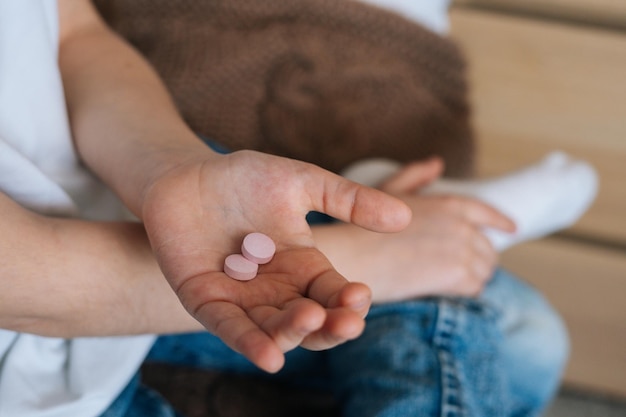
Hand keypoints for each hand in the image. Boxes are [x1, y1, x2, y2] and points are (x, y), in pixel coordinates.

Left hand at [140, 149, 410, 371]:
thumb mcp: (303, 182)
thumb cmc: (246, 177)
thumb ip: (348, 199)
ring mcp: (241, 298)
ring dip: (293, 332)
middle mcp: (276, 289)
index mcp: (303, 265)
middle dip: (329, 326)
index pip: (333, 293)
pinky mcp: (206, 299)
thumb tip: (405, 217)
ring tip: (309, 320)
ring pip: (273, 328)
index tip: (359, 294)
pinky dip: (248, 342)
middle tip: (346, 321)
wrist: (188, 172)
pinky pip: (229, 327)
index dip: (348, 300)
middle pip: (309, 321)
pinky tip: (269, 356)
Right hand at [319, 158, 514, 301]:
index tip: (511, 229)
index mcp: (447, 204)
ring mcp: (461, 250)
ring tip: (449, 280)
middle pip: (487, 247)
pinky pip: (475, 288)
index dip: (500, 221)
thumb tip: (437, 163)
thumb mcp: (388, 190)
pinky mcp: (457, 276)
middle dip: (479, 257)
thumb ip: (415, 175)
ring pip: (485, 269)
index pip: (485, 213)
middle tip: (458, 268)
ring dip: (473, 276)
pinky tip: (446, 290)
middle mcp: (460, 225)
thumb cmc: (364, 223)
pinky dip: (465, 291)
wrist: (355, 256)